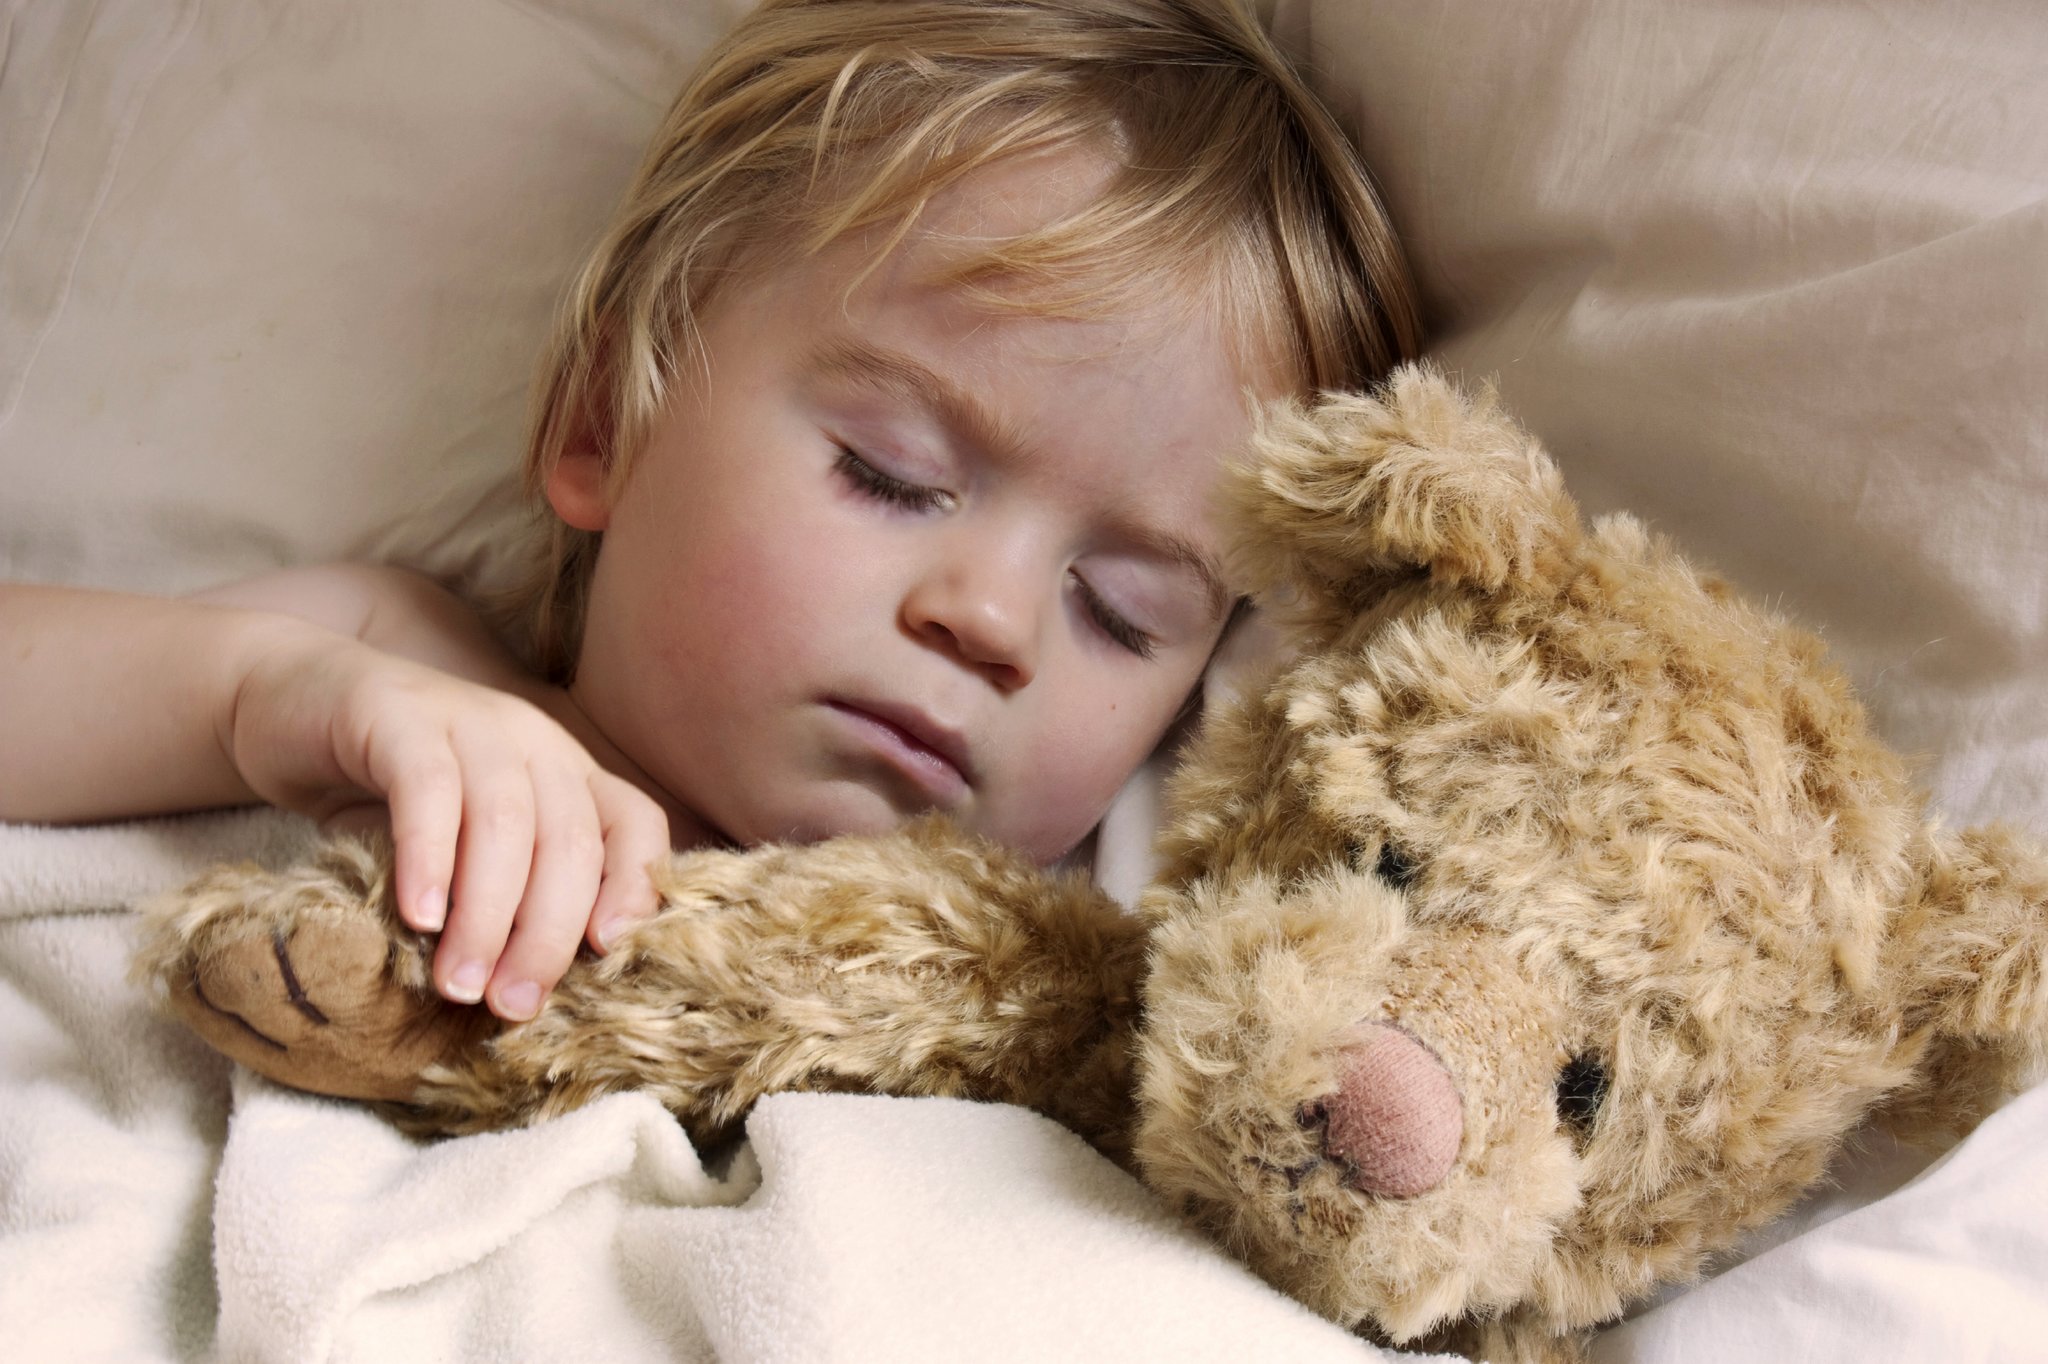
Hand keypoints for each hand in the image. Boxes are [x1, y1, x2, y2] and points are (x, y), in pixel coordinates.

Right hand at [224, 624, 669, 1018]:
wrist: (282, 703)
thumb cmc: (383, 793)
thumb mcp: (460, 846)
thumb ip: (502, 895)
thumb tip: (527, 992)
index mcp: (565, 771)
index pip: (635, 823)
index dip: (635, 886)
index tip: (607, 955)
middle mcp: (533, 739)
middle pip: (570, 838)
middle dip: (548, 933)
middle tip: (511, 1005)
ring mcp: (469, 718)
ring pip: (505, 820)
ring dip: (488, 913)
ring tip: (459, 983)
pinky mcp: (397, 715)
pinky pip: (427, 788)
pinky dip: (430, 857)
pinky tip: (419, 915)